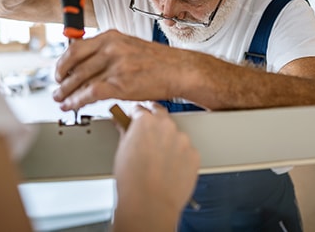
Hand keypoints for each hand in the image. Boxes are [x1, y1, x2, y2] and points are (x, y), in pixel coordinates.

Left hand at [53, 30, 192, 110]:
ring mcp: (115, 65)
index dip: (62, 63)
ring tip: (62, 100)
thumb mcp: (130, 46)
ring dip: (67, 93)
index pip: (76, 48)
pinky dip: (77, 101)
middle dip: (61, 81)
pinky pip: (90, 93)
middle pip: (74, 65)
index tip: (59, 72)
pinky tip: (73, 106)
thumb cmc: (160, 61)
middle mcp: (111, 48)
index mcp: (111, 37)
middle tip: (57, 89)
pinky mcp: (120, 83)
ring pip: (80, 80)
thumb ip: (109, 51)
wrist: (180, 70)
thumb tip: (89, 65)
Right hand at [112, 104, 198, 228]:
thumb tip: (123, 126)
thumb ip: (125, 132)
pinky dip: (180, 157)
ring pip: (175, 135)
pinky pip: (186, 151)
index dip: (136, 116)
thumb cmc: (132, 181)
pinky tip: (169, 169)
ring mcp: (183, 140)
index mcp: (145, 121)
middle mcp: (166, 126)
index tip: (135, 119)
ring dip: (169, 142)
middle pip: (161, 117)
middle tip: (147, 137)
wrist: (150, 204)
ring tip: (158, 161)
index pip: (140, 110)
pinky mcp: (194, 155)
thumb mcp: (121, 150)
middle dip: (154, 123)